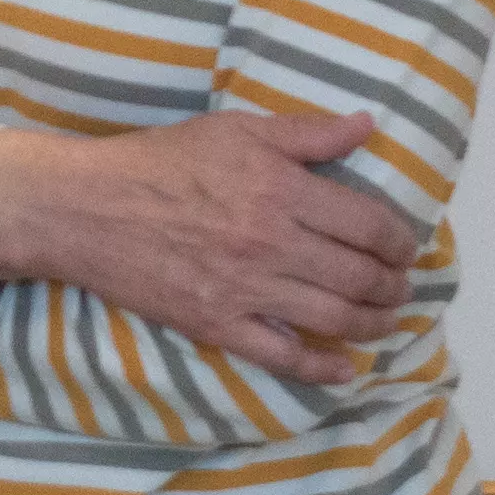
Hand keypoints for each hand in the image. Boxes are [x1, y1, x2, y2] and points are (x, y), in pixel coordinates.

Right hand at [0, 108, 419, 382]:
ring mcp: (245, 290)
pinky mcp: (217, 325)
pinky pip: (283, 356)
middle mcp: (271, 243)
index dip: (400, 240)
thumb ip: (306, 133)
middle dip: (394, 285)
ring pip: (334, 318)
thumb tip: (366, 126)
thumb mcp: (236, 130)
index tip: (405, 246)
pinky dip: (323, 368)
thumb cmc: (163, 161)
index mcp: (281, 189)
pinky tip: (345, 368)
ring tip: (385, 319)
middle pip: (360, 275)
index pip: (368, 223)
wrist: (89, 209)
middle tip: (400, 285)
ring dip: (374, 323)